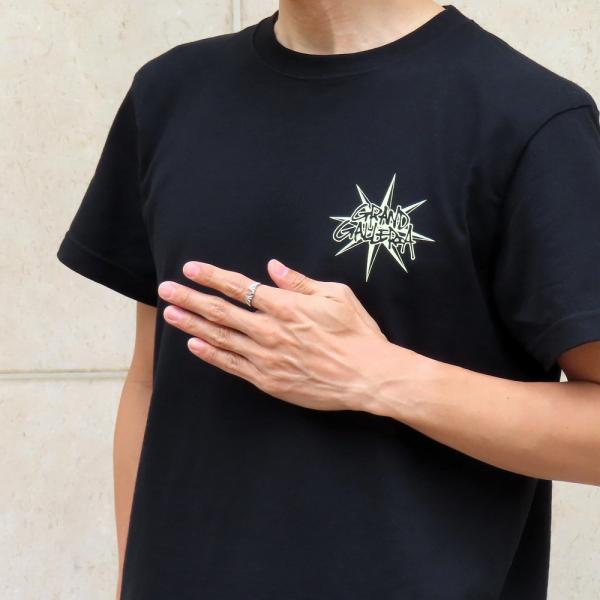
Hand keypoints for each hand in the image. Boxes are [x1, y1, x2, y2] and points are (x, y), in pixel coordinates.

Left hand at [157, 258, 394, 412]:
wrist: (367, 376)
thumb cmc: (356, 333)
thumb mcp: (336, 295)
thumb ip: (300, 282)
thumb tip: (273, 268)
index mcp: (285, 306)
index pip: (240, 287)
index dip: (213, 277)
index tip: (191, 269)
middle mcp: (269, 330)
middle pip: (221, 311)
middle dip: (191, 298)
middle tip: (166, 290)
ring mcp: (266, 357)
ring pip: (221, 337)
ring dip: (192, 324)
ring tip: (170, 314)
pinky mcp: (268, 380)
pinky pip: (232, 365)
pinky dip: (211, 355)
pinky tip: (194, 345)